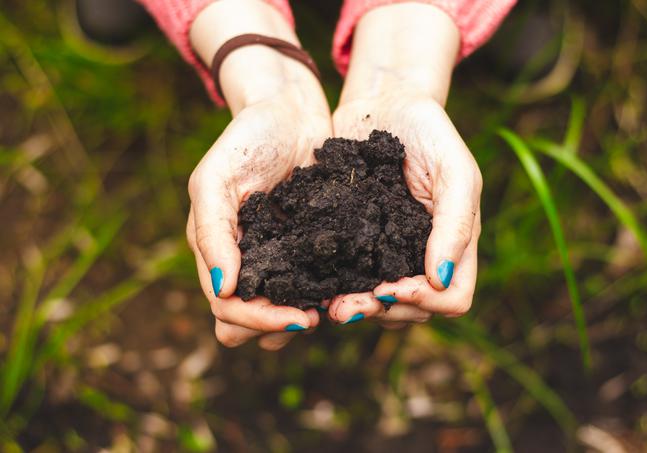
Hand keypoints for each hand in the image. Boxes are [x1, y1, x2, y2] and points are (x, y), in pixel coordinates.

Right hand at [187, 0, 331, 349]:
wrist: (290, 109)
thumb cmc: (247, 138)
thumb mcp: (216, 179)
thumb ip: (213, 233)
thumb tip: (225, 289)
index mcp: (219, 251)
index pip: (228, 307)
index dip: (258, 320)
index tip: (298, 318)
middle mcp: (248, 260)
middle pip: (251, 320)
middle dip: (278, 327)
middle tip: (315, 319)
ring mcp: (281, 254)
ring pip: (283, 306)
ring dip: (304, 317)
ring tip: (337, 311)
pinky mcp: (312, 244)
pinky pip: (316, 280)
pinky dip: (329, 293)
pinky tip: (352, 291)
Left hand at [324, 3, 481, 327]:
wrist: (382, 103)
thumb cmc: (427, 129)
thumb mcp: (455, 168)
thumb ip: (456, 222)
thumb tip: (439, 279)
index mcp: (452, 242)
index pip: (452, 297)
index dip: (426, 302)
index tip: (393, 287)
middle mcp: (419, 255)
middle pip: (412, 309)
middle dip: (381, 311)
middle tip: (345, 307)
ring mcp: (385, 251)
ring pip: (379, 303)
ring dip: (356, 308)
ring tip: (328, 305)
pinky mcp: (353, 241)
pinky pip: (349, 277)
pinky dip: (334, 287)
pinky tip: (312, 285)